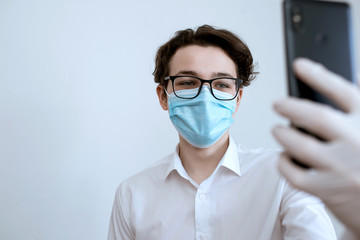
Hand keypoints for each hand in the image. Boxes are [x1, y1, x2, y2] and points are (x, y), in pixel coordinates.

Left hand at [272, 58, 359, 236]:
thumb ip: (352, 109)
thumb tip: (321, 76)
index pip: (343, 92)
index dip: (319, 76)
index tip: (299, 64)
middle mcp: (357, 143)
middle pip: (316, 117)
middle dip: (291, 107)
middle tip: (277, 103)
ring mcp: (341, 169)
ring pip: (300, 145)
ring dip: (282, 134)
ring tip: (277, 130)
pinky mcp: (327, 190)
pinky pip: (294, 173)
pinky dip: (283, 163)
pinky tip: (284, 157)